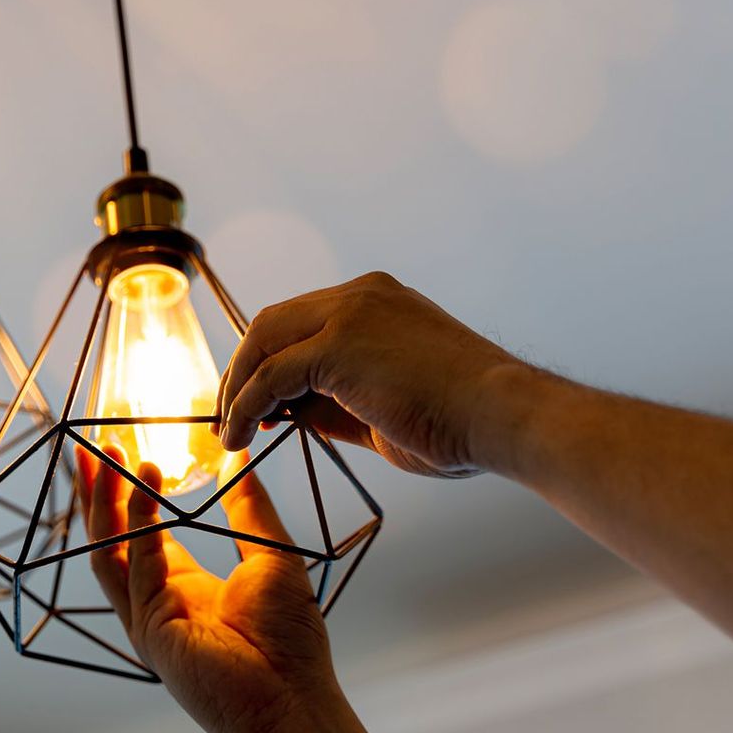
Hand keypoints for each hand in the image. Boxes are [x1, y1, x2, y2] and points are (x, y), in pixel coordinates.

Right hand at [75, 445, 341, 732]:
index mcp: (183, 587)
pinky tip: (146, 488)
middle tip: (94, 447)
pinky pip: (137, 568)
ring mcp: (148, 618)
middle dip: (100, 493)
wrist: (294, 700)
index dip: (129, 493)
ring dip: (104, 503)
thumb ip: (249, 507)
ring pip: (110, 551)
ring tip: (105, 458)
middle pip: (113, 539)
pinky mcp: (151, 630)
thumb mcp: (272, 555)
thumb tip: (240, 459)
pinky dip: (139, 525)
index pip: (142, 533)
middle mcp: (157, 601)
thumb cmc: (290, 642)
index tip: (124, 454)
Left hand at [217, 271, 533, 476]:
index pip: (300, 321)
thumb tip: (286, 413)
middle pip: (272, 324)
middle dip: (242, 370)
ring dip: (237, 388)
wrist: (505, 417)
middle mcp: (360, 296)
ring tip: (228, 432)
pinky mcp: (339, 344)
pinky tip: (240, 436)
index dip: (268, 362)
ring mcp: (349, 313)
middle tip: (228, 416)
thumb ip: (333, 402)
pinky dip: (246, 405)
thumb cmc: (461, 423)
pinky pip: (271, 375)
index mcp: (376, 302)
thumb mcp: (382, 407)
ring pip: (264, 342)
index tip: (255, 405)